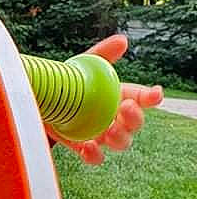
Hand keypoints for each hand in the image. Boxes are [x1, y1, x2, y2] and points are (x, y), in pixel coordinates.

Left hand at [48, 34, 162, 164]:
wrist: (43, 99)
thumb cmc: (73, 82)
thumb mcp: (85, 65)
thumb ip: (104, 54)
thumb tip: (122, 41)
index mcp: (121, 96)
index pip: (143, 98)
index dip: (152, 97)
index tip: (155, 93)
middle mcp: (116, 117)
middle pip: (135, 124)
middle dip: (135, 118)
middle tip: (126, 108)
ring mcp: (102, 134)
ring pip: (120, 142)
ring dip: (119, 138)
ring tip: (110, 131)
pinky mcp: (84, 147)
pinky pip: (95, 157)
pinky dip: (94, 155)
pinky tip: (89, 147)